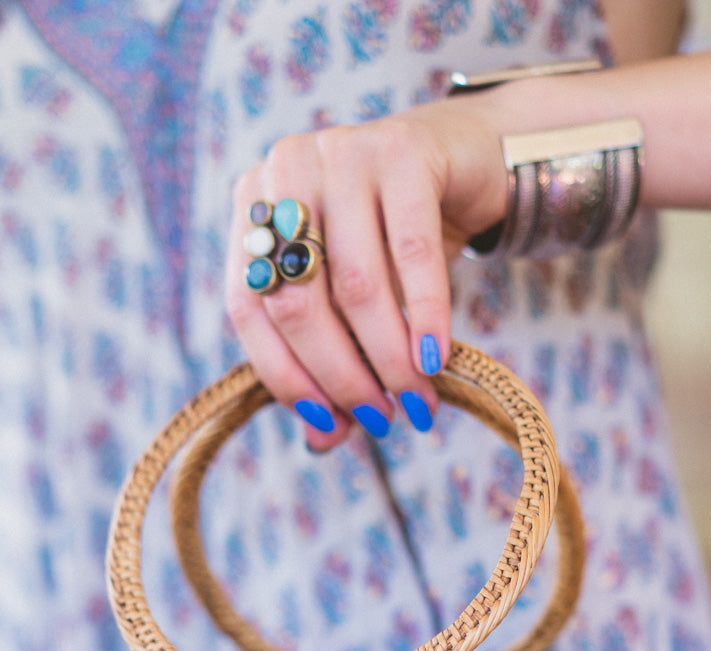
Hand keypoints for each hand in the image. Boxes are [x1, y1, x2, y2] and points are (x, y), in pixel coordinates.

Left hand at [225, 95, 507, 449]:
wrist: (463, 159)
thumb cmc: (395, 239)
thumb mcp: (355, 298)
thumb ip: (332, 359)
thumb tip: (322, 441)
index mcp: (252, 207)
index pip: (247, 308)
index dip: (284, 376)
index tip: (328, 425)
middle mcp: (283, 171)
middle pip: (297, 303)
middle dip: (342, 377)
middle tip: (381, 420)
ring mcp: (339, 151)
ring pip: (355, 287)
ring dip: (388, 359)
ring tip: (416, 402)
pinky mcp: (400, 149)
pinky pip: (412, 255)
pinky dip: (426, 318)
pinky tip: (437, 361)